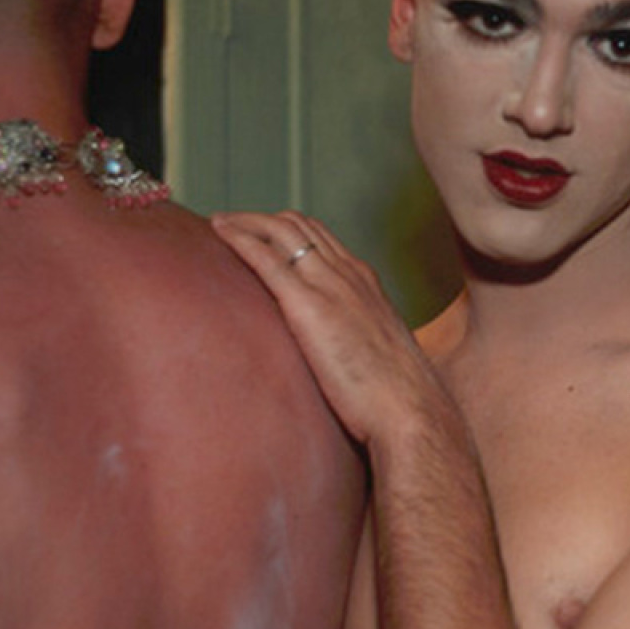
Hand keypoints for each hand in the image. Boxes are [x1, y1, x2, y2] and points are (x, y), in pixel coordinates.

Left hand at [211, 211, 452, 446]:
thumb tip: (339, 357)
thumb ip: (355, 342)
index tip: (262, 233)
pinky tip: (219, 233)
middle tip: (231, 223)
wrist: (411, 410)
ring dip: (246, 221)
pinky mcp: (309, 306)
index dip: (288, 230)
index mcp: (366, 284)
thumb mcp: (377, 355)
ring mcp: (330, 286)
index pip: (322, 239)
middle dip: (261, 219)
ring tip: (218, 222)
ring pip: (282, 231)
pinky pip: (268, 259)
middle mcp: (348, 275)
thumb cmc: (397, 397)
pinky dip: (241, 238)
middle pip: (300, 226)